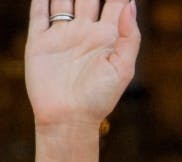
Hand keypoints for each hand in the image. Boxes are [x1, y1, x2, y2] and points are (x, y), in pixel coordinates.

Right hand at [26, 0, 140, 130]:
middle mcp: (85, 32)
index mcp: (107, 37)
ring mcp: (62, 35)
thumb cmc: (100, 97)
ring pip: (62, 1)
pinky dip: (40, 0)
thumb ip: (129, 36)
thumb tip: (130, 3)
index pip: (114, 5)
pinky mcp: (40, 42)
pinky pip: (38, 15)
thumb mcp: (123, 68)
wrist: (69, 116)